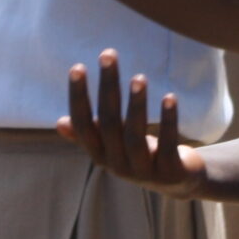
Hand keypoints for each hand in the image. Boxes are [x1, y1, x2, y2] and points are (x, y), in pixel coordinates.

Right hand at [56, 49, 210, 199]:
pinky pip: (167, 144)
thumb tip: (60, 123)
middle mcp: (116, 165)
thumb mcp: (114, 144)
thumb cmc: (141, 155)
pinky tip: (169, 97)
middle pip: (108, 123)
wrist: (178, 183)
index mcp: (99, 154)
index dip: (78, 96)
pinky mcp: (169, 173)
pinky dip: (168, 120)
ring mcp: (143, 171)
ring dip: (136, 105)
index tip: (78, 67)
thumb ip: (90, 134)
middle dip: (108, 87)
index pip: (82, 123)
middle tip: (108, 55)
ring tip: (139, 77)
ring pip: (135, 136)